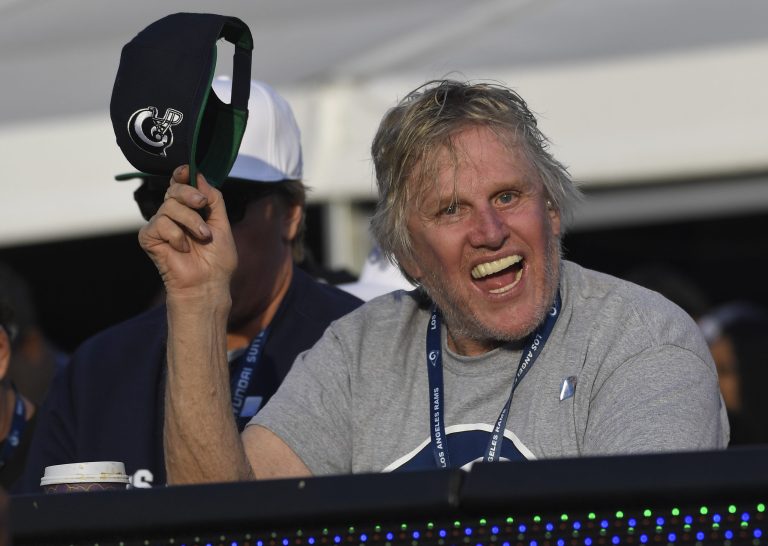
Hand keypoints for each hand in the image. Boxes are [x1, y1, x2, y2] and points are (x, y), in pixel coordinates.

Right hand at [138, 166, 236, 303]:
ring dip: (190, 221)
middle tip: (201, 204)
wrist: (208, 283)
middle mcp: (173, 215)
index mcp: (190, 210)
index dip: (182, 175)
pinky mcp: (149, 237)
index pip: (180, 184)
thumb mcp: (222, 224)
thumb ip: (213, 199)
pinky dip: (176, 235)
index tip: (187, 171)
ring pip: (169, 206)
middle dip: (189, 194)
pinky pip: (160, 223)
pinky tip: (183, 249)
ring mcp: (160, 226)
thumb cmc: (216, 260)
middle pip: (174, 190)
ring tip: (201, 237)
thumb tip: (199, 176)